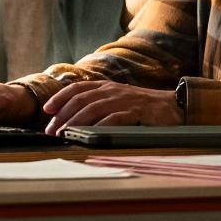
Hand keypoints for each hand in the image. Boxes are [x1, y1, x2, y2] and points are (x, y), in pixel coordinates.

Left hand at [41, 81, 180, 134]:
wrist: (173, 106)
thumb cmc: (142, 107)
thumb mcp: (118, 100)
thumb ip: (99, 104)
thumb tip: (73, 117)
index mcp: (106, 86)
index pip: (77, 88)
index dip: (60, 97)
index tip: (47, 109)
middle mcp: (112, 90)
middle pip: (81, 100)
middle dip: (63, 115)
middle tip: (51, 130)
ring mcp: (124, 100)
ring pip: (93, 108)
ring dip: (75, 122)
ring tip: (64, 134)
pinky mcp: (136, 112)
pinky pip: (115, 118)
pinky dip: (100, 126)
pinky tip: (90, 134)